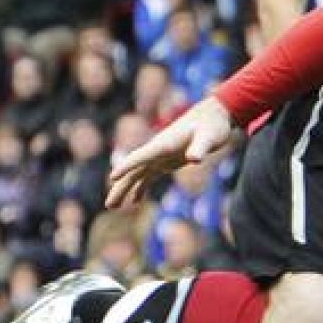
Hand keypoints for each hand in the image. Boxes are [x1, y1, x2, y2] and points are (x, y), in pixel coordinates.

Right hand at [106, 97, 234, 208]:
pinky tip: (135, 201)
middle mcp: (157, 150)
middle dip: (120, 187)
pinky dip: (140, 187)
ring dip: (124, 189)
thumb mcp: (209, 137)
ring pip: (136, 174)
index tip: (112, 177)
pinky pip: (148, 175)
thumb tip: (194, 159)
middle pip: (133, 169)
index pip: (140, 156)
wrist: (213, 116)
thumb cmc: (212, 125)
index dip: (126, 166)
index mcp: (163, 144)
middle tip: (108, 205)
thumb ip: (200, 148)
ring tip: (113, 207)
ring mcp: (160, 156)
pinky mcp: (166, 160)